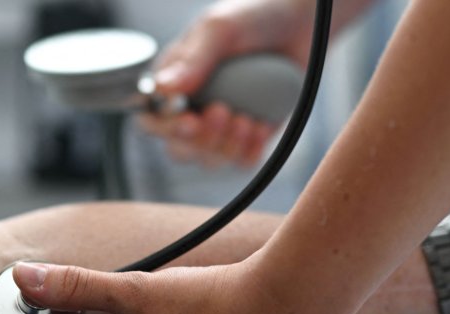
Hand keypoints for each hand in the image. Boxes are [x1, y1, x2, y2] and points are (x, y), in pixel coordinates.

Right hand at [141, 0, 312, 166]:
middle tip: (222, 112)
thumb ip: (192, 60)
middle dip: (200, 140)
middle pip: (179, 149)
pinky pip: (242, 161)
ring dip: (227, 146)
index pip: (152, 120)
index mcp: (173, 85)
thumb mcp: (218, 30)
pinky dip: (250, 150)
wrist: (298, 22)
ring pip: (210, 159)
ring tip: (246, 119)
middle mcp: (193, 109)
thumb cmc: (251, 17)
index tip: (189, 120)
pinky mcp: (250, 135)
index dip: (165, 128)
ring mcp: (222, 126)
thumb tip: (160, 90)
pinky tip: (261, 126)